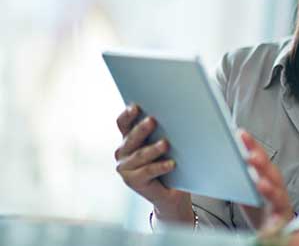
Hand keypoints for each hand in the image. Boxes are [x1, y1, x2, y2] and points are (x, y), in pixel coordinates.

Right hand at [114, 104, 192, 222]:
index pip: (123, 123)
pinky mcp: (133, 181)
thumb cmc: (167, 159)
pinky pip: (148, 171)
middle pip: (131, 138)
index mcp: (128, 138)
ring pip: (140, 155)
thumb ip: (162, 129)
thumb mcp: (163, 141)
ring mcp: (126, 168)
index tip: (136, 106)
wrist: (171, 191)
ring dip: (153, 149)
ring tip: (165, 144)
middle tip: (153, 121)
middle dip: (142, 129)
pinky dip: (160, 166)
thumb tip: (175, 111)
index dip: (128, 115)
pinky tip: (171, 164)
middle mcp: (123, 152)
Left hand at [239, 130, 293, 228]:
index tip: (241, 133)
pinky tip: (267, 221)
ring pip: (278, 193)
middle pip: (270, 172)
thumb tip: (214, 158)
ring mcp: (281, 202)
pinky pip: (279, 218)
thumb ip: (236, 175)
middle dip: (262, 163)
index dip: (252, 145)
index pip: (259, 156)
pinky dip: (274, 219)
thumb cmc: (257, 205)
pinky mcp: (282, 220)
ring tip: (260, 184)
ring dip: (270, 188)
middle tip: (251, 156)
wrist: (272, 227)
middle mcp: (275, 185)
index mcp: (264, 174)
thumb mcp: (244, 188)